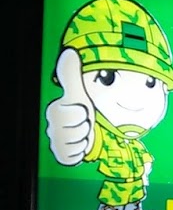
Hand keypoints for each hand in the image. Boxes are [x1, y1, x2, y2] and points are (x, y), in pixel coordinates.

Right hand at [45, 46, 95, 164]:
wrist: (81, 131)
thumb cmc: (79, 111)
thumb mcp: (77, 92)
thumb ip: (71, 74)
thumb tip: (69, 52)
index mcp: (54, 110)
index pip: (76, 115)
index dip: (84, 114)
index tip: (81, 111)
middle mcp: (51, 127)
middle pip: (78, 131)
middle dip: (85, 127)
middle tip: (82, 123)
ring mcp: (55, 142)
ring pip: (77, 144)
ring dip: (85, 139)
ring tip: (81, 133)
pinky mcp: (61, 156)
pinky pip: (74, 157)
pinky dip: (81, 152)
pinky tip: (79, 144)